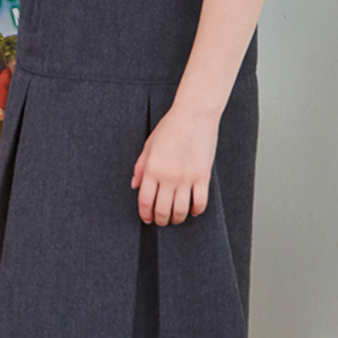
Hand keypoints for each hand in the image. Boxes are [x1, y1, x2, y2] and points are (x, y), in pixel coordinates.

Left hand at [131, 104, 216, 225]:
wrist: (193, 116)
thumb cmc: (170, 128)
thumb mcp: (148, 146)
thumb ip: (140, 167)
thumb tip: (135, 185)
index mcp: (151, 169)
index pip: (145, 201)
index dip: (145, 214)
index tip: (147, 219)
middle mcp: (168, 176)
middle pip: (162, 209)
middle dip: (161, 220)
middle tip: (162, 221)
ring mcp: (186, 178)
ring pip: (181, 210)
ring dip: (178, 218)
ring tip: (176, 218)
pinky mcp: (203, 176)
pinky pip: (200, 201)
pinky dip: (197, 210)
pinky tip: (194, 211)